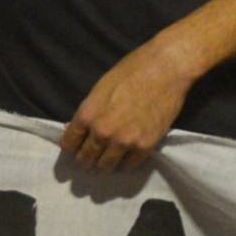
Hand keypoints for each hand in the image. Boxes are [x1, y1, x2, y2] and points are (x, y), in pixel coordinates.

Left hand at [60, 35, 197, 173]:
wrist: (166, 69)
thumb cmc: (132, 70)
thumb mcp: (101, 88)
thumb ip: (89, 111)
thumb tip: (75, 127)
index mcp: (88, 115)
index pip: (69, 143)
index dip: (70, 148)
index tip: (74, 150)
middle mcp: (102, 132)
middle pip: (85, 158)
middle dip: (85, 159)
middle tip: (89, 160)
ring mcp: (124, 141)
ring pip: (106, 166)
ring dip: (103, 165)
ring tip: (105, 163)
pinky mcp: (145, 147)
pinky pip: (129, 165)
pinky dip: (125, 163)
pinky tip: (125, 158)